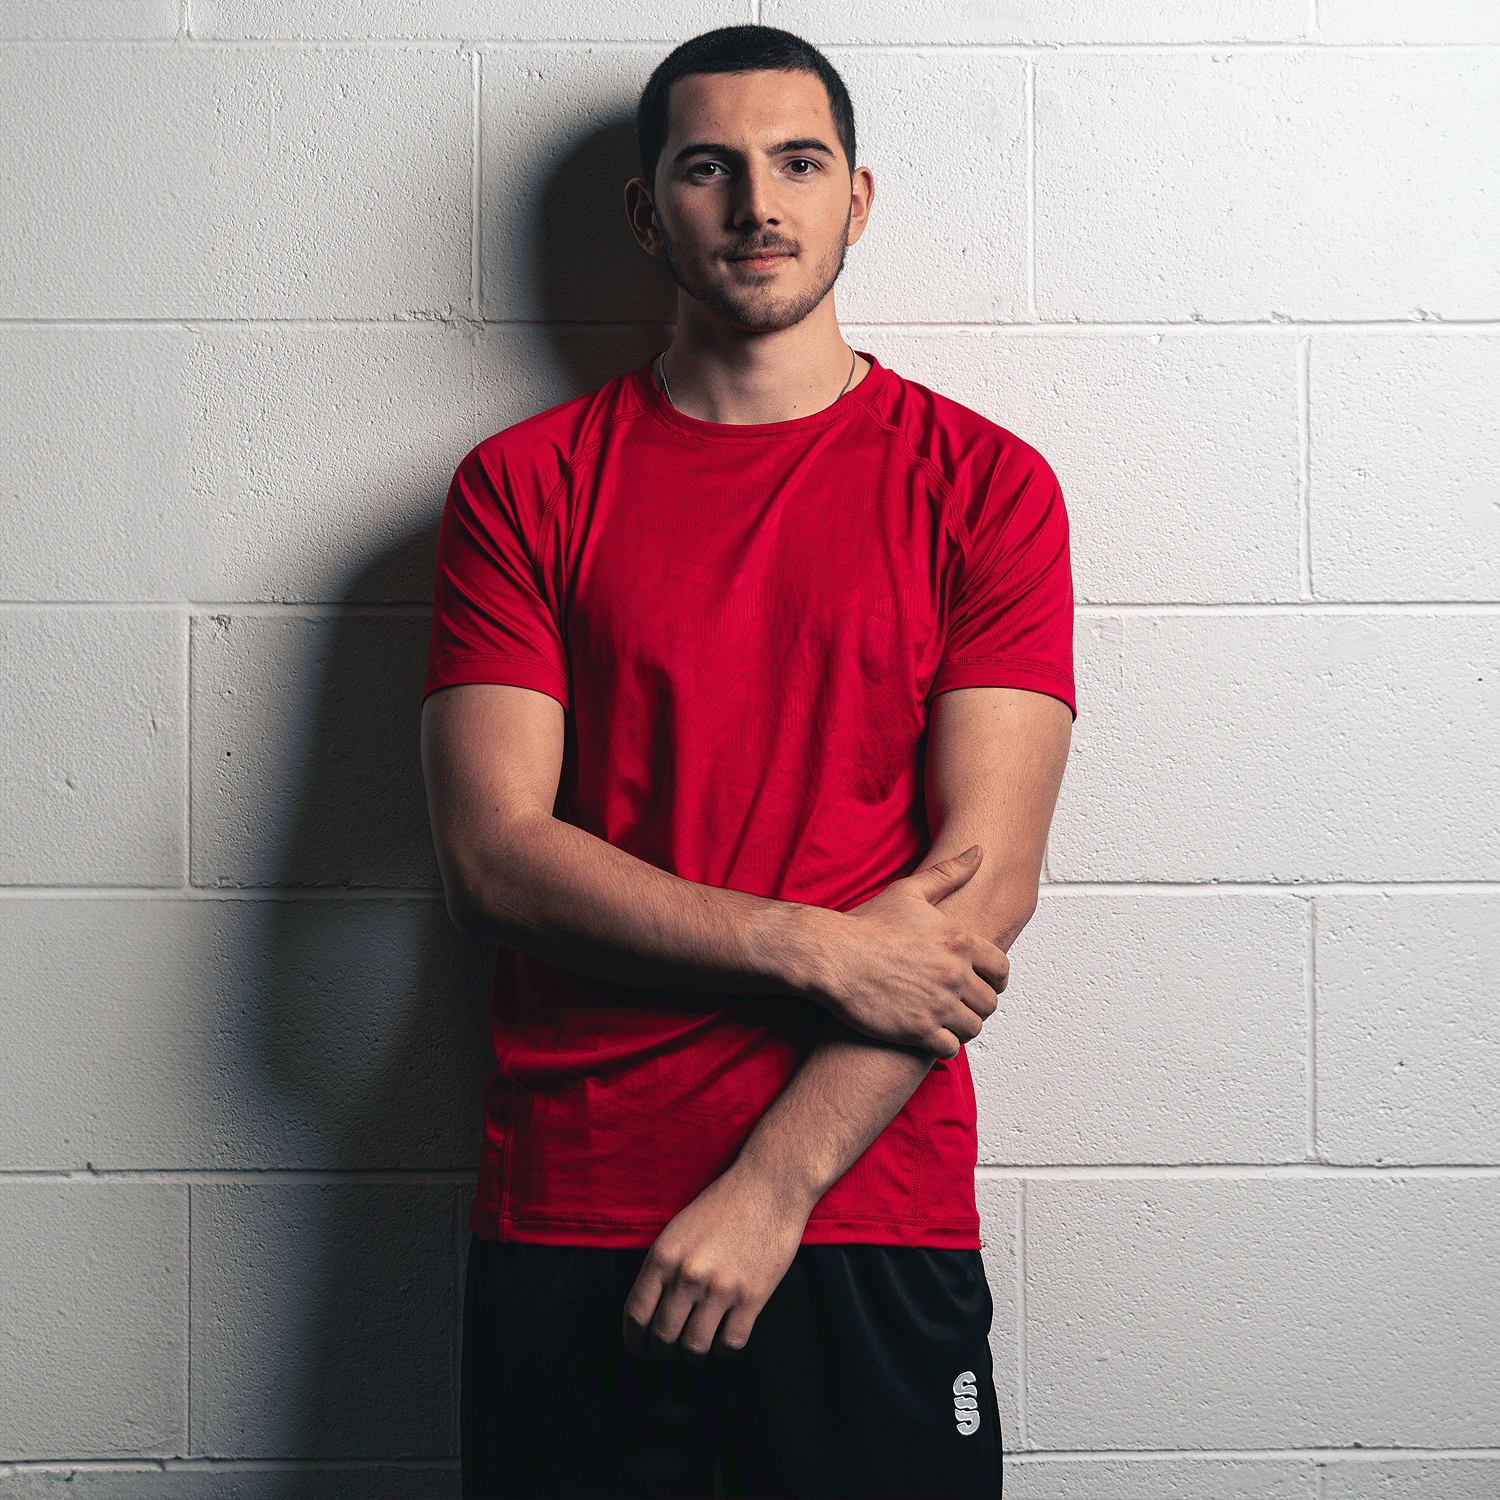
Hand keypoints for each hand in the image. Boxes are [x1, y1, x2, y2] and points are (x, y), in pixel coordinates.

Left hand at [621, 1162, 809, 1362]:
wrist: (770, 1185)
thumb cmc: (723, 1204)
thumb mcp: (679, 1229)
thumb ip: (662, 1268)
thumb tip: (651, 1312)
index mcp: (664, 1256)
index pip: (635, 1314)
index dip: (633, 1340)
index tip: (639, 1350)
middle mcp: (688, 1275)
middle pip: (663, 1336)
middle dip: (662, 1351)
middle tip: (669, 1351)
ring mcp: (721, 1288)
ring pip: (694, 1347)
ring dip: (692, 1354)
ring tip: (697, 1344)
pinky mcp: (752, 1297)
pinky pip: (731, 1344)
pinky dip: (724, 1349)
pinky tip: (724, 1338)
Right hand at [812, 847, 1008, 1059]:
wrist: (831, 956)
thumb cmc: (866, 925)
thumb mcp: (910, 891)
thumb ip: (949, 873)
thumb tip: (978, 852)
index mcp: (958, 941)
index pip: (1001, 969)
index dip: (994, 978)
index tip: (981, 981)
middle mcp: (954, 974)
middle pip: (989, 1002)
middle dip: (976, 1004)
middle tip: (957, 1002)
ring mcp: (937, 1004)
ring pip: (973, 1028)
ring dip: (961, 1026)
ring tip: (943, 1019)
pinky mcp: (918, 1030)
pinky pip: (950, 1049)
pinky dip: (942, 1045)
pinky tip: (927, 1033)